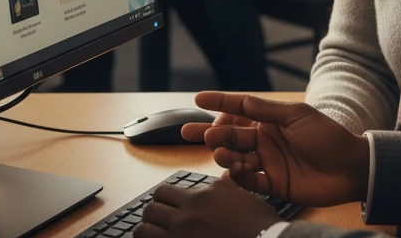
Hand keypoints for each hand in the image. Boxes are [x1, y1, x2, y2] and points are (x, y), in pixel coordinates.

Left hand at [134, 177, 277, 237]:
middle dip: (151, 215)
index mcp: (197, 199)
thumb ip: (225, 183)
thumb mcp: (241, 194)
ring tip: (154, 234)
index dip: (161, 198)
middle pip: (149, 211)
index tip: (164, 205)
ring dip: (147, 232)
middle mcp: (185, 218)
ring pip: (143, 232)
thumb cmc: (256, 223)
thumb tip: (228, 168)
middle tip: (157, 221)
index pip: (162, 192)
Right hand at [182, 92, 370, 207]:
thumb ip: (267, 110)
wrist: (350, 168)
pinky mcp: (274, 184)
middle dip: (212, 133)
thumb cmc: (327, 136)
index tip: (198, 99)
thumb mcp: (297, 115)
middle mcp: (266, 140)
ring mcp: (269, 163)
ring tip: (219, 152)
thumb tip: (241, 99)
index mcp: (271, 120)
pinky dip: (239, 177)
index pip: (240, 108)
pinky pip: (250, 181)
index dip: (219, 102)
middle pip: (233, 135)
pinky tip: (233, 170)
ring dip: (225, 154)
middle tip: (194, 133)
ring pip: (238, 158)